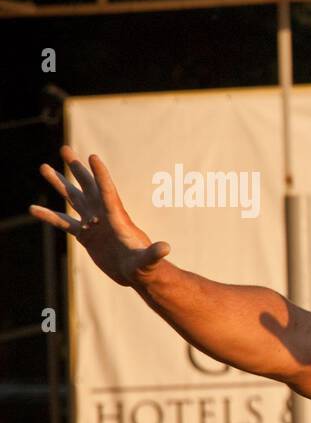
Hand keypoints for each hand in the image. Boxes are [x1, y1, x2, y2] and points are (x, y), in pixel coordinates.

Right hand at [30, 145, 170, 286]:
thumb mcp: (149, 260)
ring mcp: (93, 224)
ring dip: (59, 183)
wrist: (138, 274)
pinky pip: (63, 222)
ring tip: (44, 167)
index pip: (108, 192)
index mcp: (117, 218)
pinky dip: (48, 216)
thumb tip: (165, 248)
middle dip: (77, 168)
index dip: (101, 175)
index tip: (93, 157)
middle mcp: (103, 215)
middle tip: (65, 148)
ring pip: (73, 198)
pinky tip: (33, 208)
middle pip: (88, 186)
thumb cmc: (146, 267)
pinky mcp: (85, 236)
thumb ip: (154, 254)